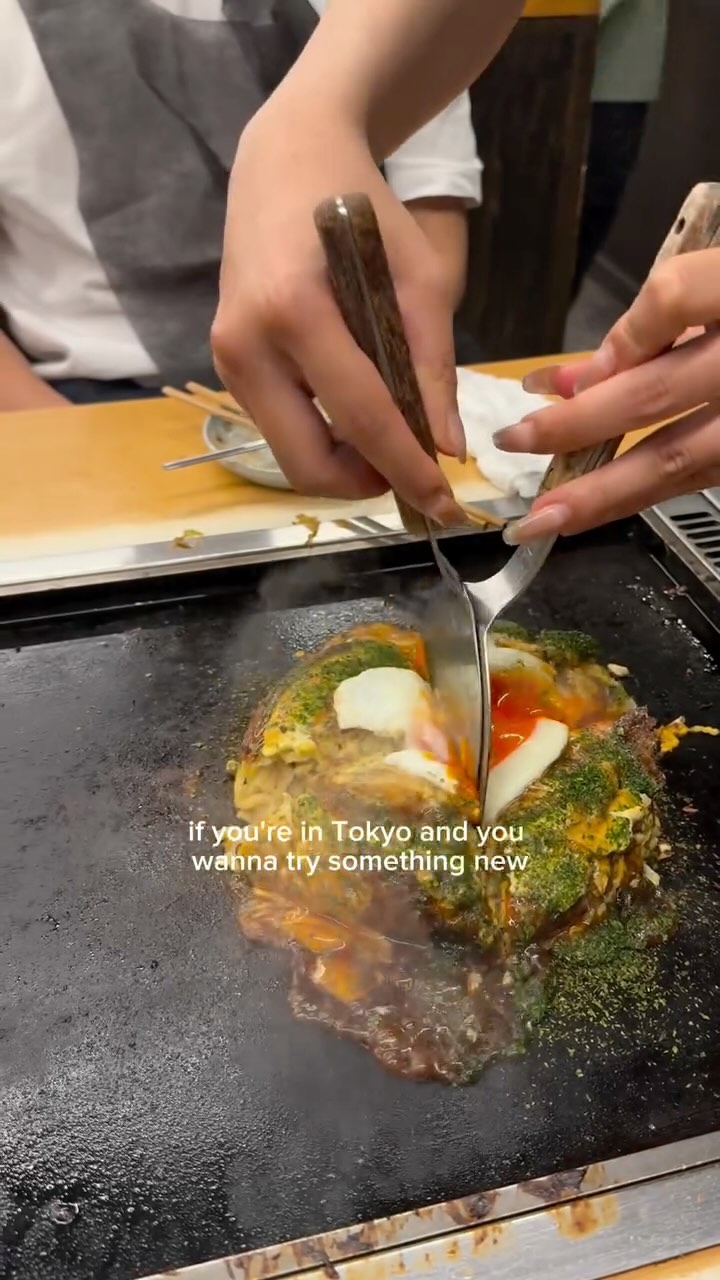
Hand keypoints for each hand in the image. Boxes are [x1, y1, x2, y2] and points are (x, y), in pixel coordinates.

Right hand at [211, 98, 465, 523]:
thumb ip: (432, 365)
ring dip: (345, 463)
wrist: (286, 161)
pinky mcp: (227, 366)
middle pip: (308, 462)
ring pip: (291, 455)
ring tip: (390, 439)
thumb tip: (445, 446)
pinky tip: (357, 413)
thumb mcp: (418, 276)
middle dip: (366, 483)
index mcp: (294, 311)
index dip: (406, 469)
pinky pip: (280, 427)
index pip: (360, 417)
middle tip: (413, 474)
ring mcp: (228, 360)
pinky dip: (324, 436)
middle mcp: (246, 345)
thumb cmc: (362, 207)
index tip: (444, 506)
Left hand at [494, 249, 719, 541]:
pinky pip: (701, 479)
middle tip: (513, 441)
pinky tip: (599, 509)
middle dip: (576, 424)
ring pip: (678, 459)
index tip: (565, 368)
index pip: (677, 296)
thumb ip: (669, 313)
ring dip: (603, 493)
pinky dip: (645, 495)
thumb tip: (574, 376)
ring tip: (543, 518)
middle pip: (658, 392)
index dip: (618, 333)